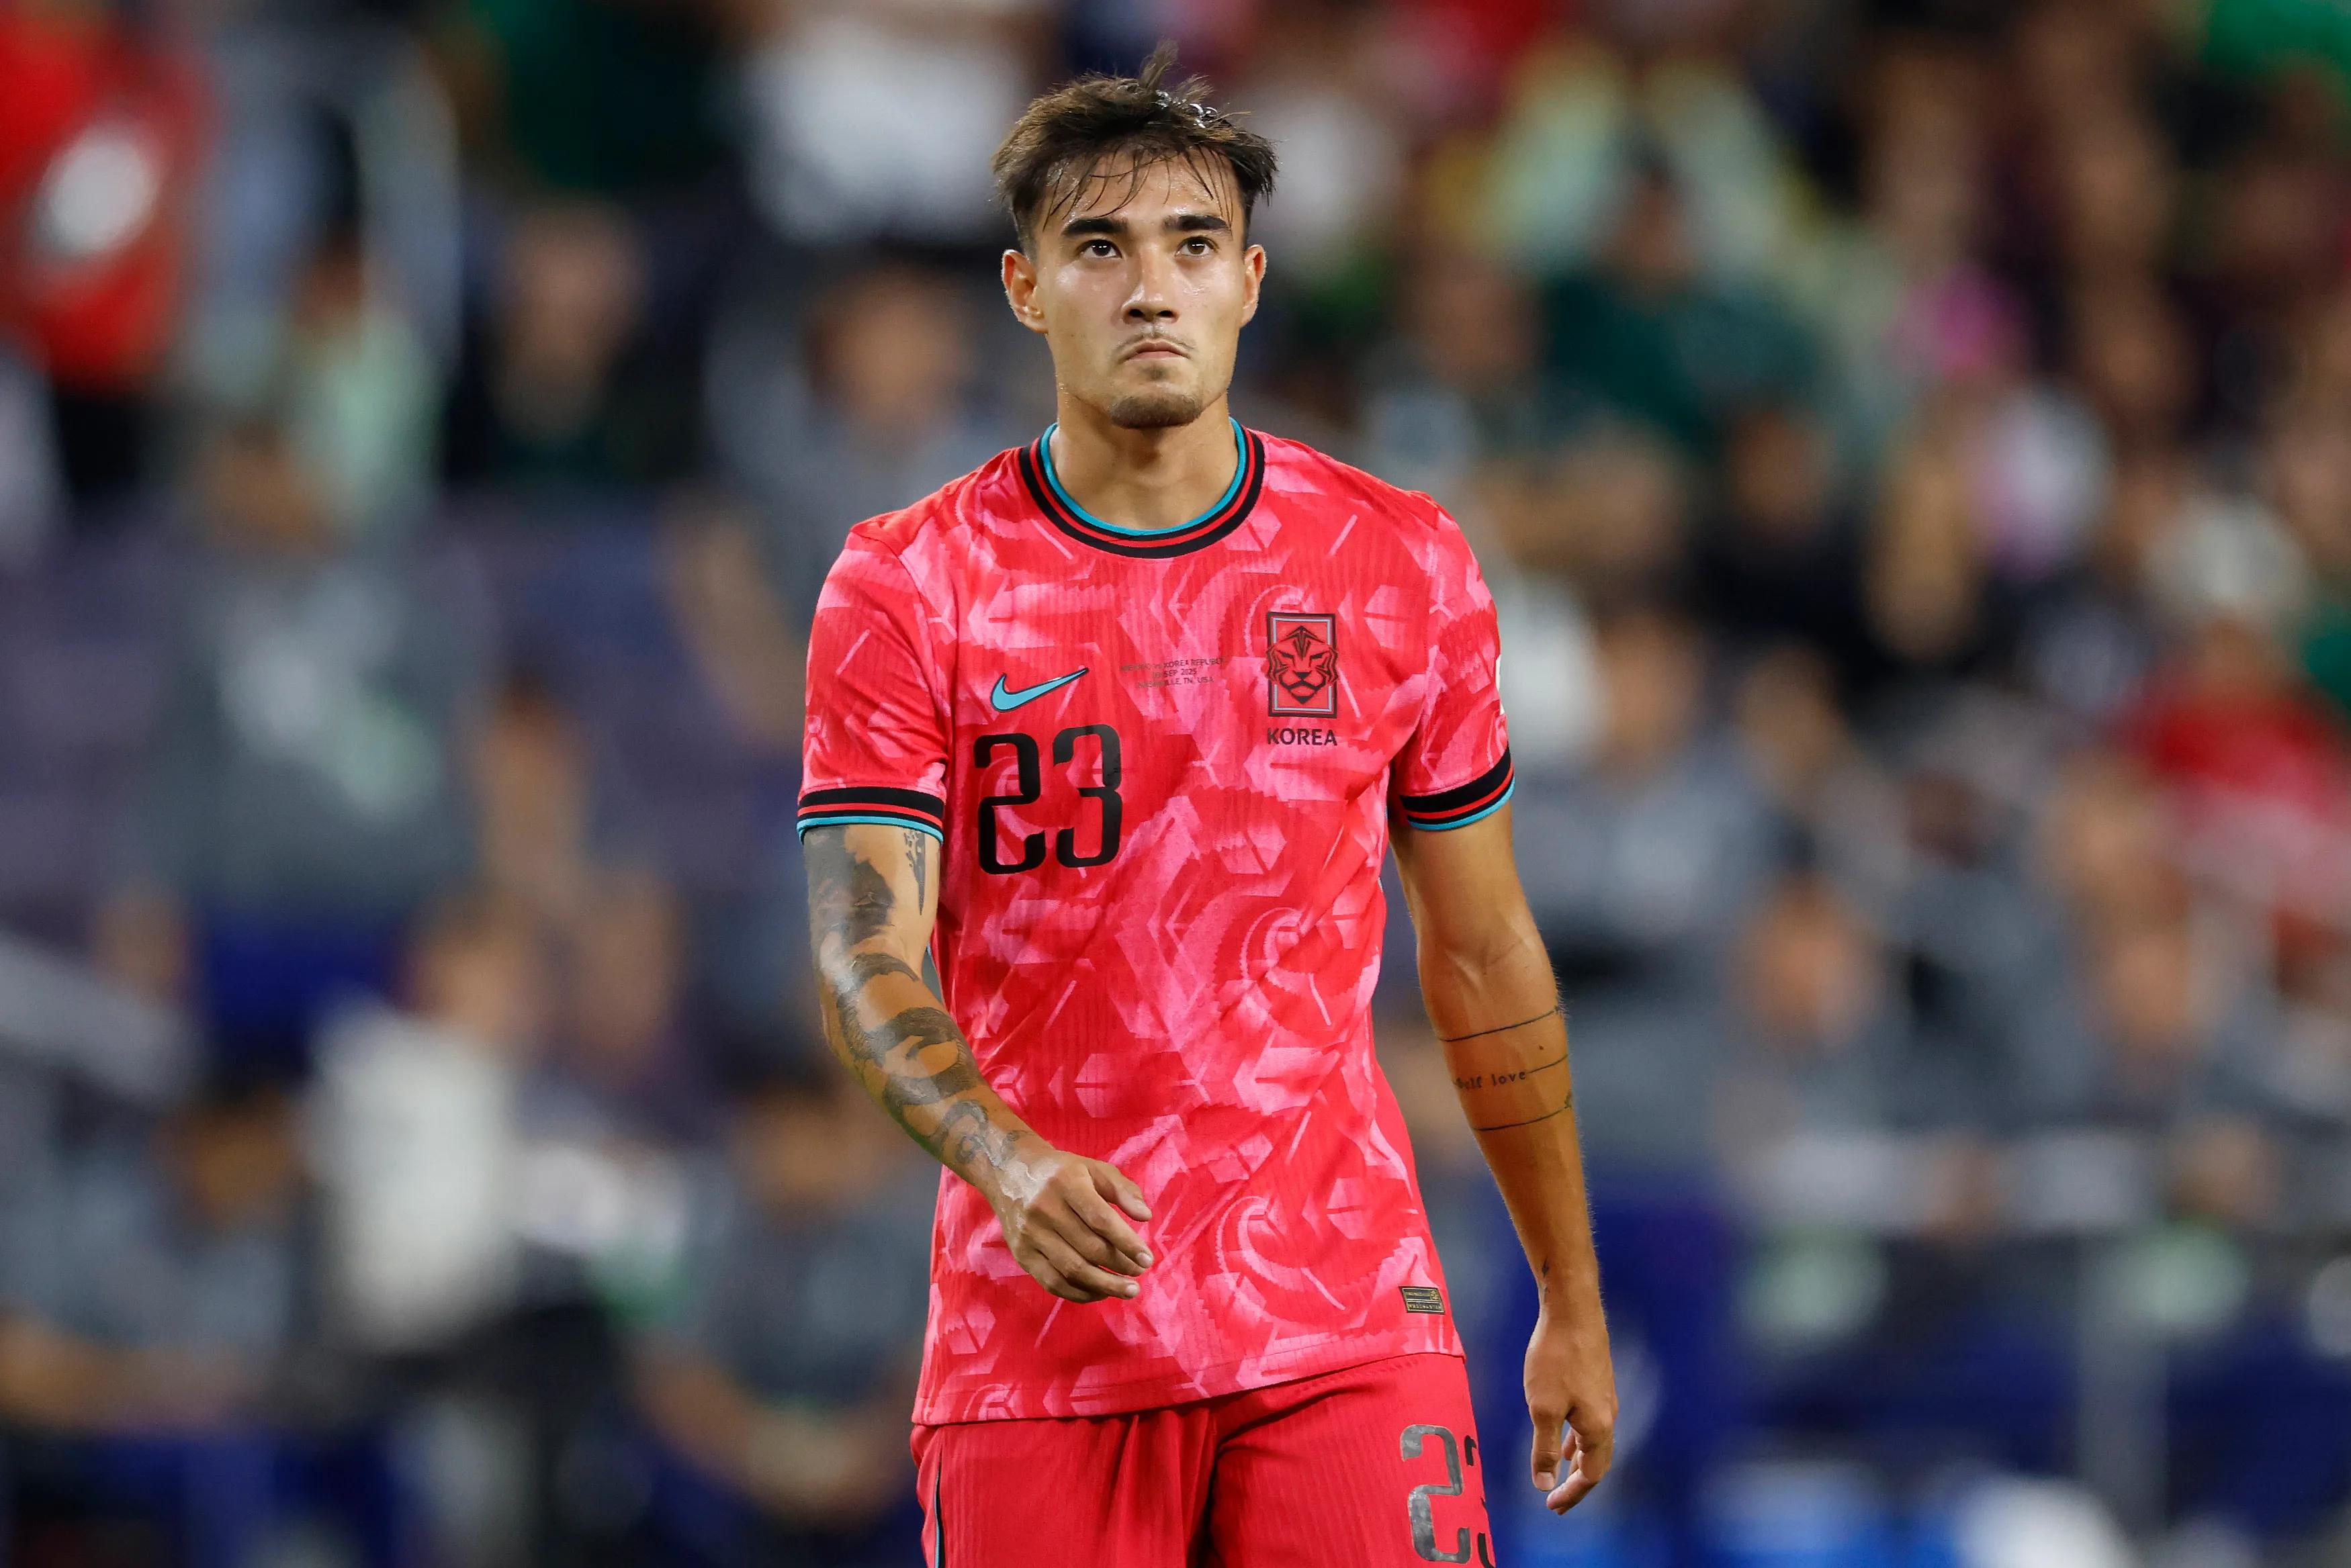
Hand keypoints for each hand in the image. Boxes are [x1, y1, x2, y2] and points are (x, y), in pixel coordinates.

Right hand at [980, 1139, 1153, 1302]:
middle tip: (1140, 1274)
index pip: (1100, 1219)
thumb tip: (1145, 1217)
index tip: (1147, 1259)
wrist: (1009, 1172)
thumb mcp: (1094, 1169)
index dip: (1127, 1242)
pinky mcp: (1021, 1254)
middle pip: (1088, 1248)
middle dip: (1120, 1266)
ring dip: (1104, 1286)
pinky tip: (1100, 1293)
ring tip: (1128, 1290)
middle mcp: (1044, 1209)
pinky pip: (1052, 1282)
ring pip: (1071, 1270)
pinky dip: (1079, 1293)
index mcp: (1066, 1183)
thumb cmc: (1062, 1172)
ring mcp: (1030, 1235)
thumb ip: (1123, 1190)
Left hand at [1525, 1305, 1614, 1512]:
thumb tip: (1544, 1485)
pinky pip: (1589, 1422)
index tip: (1552, 1507)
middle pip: (1597, 1461)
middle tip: (1557, 1500)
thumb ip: (1544, 1448)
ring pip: (1593, 1441)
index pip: (1591, 1475)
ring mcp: (1604, 1397)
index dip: (1573, 1494)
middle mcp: (1608, 1415)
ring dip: (1577, 1461)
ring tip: (1561, 1476)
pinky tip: (1565, 1436)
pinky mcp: (1596, 1381)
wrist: (1572, 1310)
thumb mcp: (1543, 1408)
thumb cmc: (1555, 1358)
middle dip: (1577, 1483)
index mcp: (1597, 1427)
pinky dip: (1577, 1438)